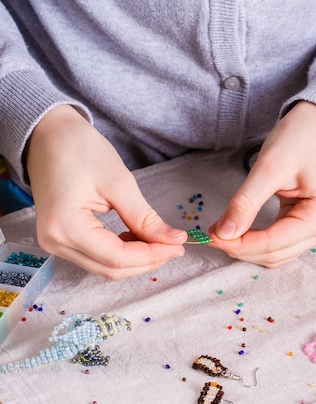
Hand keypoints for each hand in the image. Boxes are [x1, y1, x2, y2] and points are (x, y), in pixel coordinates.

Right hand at [26, 105, 186, 278]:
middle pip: (111, 268)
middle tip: (175, 245)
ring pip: (104, 267)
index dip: (153, 255)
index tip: (179, 246)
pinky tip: (138, 237)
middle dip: (147, 260)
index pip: (117, 257)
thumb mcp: (119, 182)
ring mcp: (54, 243)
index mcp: (65, 227)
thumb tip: (174, 240)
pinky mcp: (60, 239)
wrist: (48, 135)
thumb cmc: (79, 149)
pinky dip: (121, 252)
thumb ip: (145, 217)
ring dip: (136, 259)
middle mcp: (55, 242)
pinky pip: (96, 256)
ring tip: (160, 240)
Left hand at [208, 101, 315, 266]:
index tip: (208, 236)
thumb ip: (246, 203)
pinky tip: (238, 230)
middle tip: (210, 233)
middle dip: (240, 247)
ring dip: (247, 247)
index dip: (238, 244)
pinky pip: (280, 244)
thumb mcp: (270, 167)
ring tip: (221, 231)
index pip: (273, 243)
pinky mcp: (310, 226)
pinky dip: (257, 240)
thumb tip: (224, 234)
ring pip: (276, 254)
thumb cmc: (301, 138)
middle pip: (274, 254)